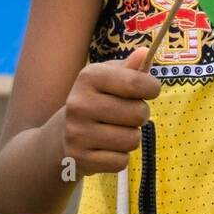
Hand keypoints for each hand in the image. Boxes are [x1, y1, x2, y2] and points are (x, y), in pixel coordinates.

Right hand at [60, 47, 160, 175]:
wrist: (62, 136)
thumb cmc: (96, 100)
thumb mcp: (109, 78)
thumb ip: (130, 68)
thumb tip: (146, 53)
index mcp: (88, 77)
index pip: (135, 82)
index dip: (152, 88)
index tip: (151, 90)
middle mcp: (79, 103)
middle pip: (138, 113)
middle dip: (141, 115)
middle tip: (128, 115)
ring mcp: (77, 133)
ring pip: (132, 140)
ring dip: (131, 137)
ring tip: (117, 131)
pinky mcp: (80, 159)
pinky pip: (121, 161)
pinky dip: (120, 156)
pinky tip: (106, 148)